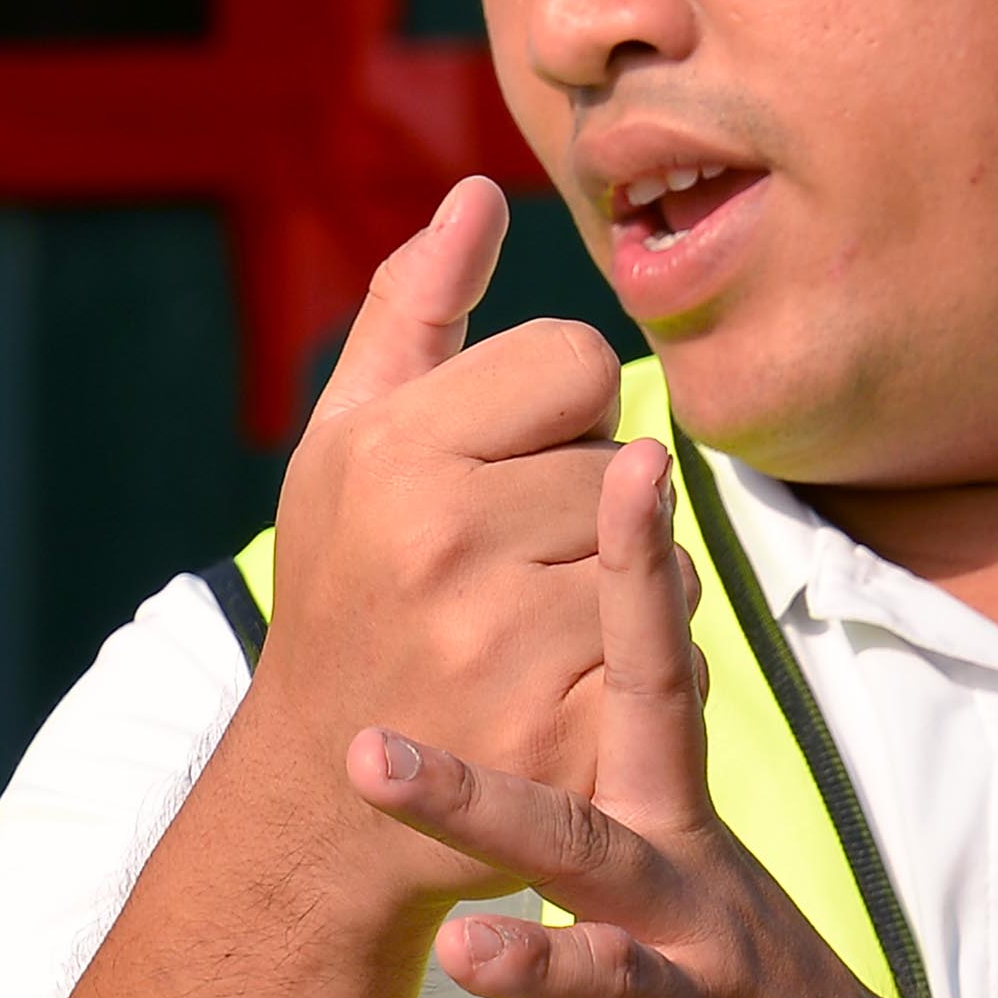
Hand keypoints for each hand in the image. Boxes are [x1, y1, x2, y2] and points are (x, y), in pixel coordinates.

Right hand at [232, 180, 644, 919]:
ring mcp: (510, 646)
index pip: (577, 360)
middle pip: (629, 464)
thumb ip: (412, 313)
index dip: (554, 415)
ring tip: (536, 636)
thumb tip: (480, 194)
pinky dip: (640, 679)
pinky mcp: (571, 744)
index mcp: (393, 451)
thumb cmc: (345, 593)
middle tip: (503, 575)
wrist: (322, 802)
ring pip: (665, 564)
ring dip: (626, 597)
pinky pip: (674, 661)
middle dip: (589, 513)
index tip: (491, 475)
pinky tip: (571, 699)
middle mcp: (444, 540)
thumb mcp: (343, 447)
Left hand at [337, 436, 952, 997]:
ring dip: (476, 801)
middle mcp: (685, 833)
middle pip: (651, 685)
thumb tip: (590, 680)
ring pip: (585, 843)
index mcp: (672, 791)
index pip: (653, 644)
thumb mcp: (676, 866)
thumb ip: (628, 774)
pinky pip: (599, 987)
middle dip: (621, 581)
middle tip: (556, 475)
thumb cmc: (738, 986)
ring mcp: (687, 924)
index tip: (618, 429)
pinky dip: (531, 968)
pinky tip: (458, 947)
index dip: (638, 546)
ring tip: (369, 757)